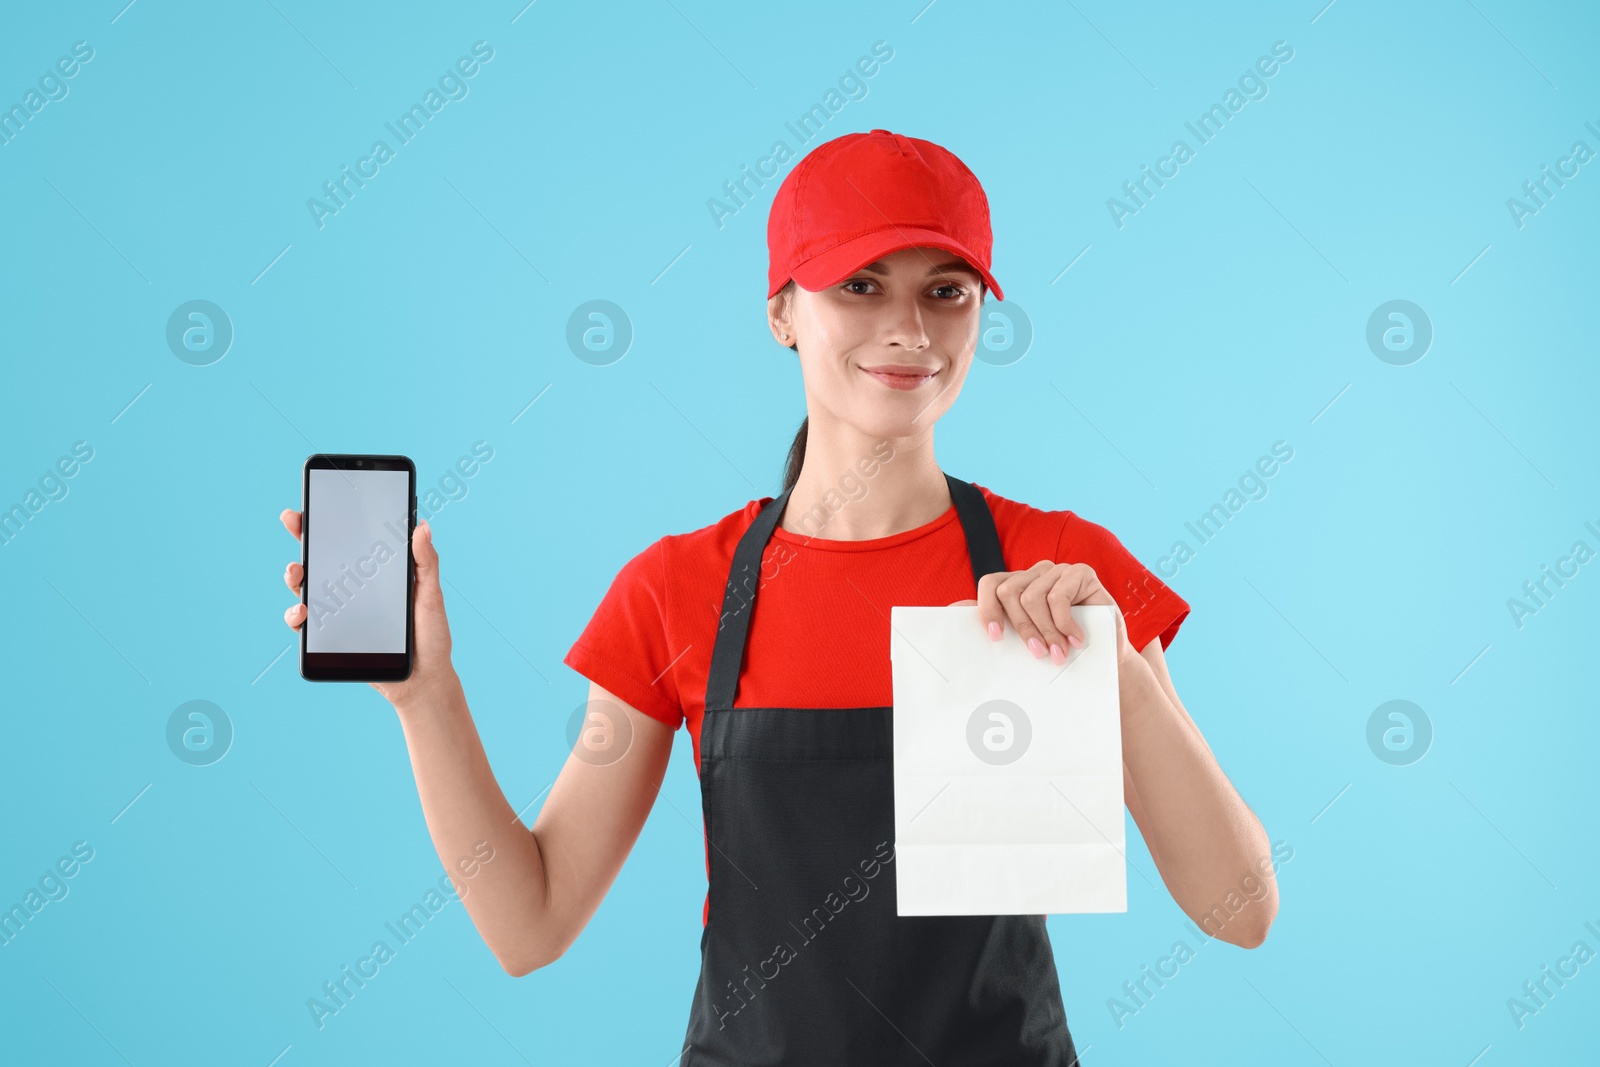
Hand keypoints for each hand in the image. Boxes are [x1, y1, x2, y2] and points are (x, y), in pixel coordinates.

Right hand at [280, 508, 457, 711]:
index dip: (330, 521)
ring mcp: (340, 611)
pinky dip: (297, 616)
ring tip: (298, 571)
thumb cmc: (431, 635)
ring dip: (295, 576)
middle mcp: (353, 589)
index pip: (349, 540)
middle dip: (302, 537)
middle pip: (321, 558)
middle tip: (295, 523)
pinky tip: (303, 612)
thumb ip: (425, 563)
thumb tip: (422, 525)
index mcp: (376, 573)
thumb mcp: (431, 596)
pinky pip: (306, 624)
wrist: (423, 680)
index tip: (315, 502)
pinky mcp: (331, 637)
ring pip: (306, 588)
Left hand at [951, 559, 1133, 666]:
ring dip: (1047, 632)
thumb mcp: (1025, 640)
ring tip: (1058, 654)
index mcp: (1018, 587)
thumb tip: (954, 611)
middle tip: (1037, 654)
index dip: (988, 609)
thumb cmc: (1061, 649)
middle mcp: (1035, 574)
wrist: (1105, 656)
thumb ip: (996, 624)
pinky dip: (1065, 624)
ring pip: (1034, 597)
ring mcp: (1058, 571)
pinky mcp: (1081, 573)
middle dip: (1022, 628)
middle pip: (1009, 592)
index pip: (990, 584)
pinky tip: (1076, 639)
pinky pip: (1059, 595)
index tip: (996, 638)